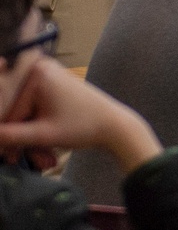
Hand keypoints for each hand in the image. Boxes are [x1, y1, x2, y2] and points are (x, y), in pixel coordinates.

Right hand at [0, 57, 161, 175]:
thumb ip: (11, 136)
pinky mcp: (51, 85)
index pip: (9, 111)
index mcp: (35, 74)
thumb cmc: (82, 127)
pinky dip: (38, 129)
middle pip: (16, 112)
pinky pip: (35, 110)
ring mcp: (46, 76)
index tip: (9, 157)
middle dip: (21, 140)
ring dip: (31, 139)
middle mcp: (38, 68)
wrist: (114, 125)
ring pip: (25, 114)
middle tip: (21, 161)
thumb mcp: (43, 135)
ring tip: (44, 159)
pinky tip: (46, 149)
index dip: (8, 138)